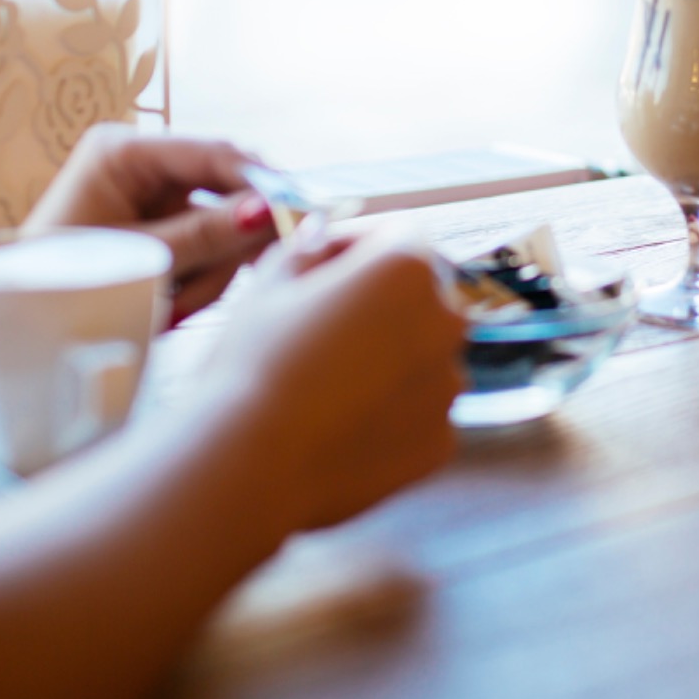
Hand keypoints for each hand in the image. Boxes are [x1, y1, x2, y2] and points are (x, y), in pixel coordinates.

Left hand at [23, 127, 275, 319]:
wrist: (19, 318)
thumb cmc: (63, 282)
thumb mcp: (138, 259)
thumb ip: (204, 236)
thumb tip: (267, 212)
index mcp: (124, 151)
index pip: (212, 152)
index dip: (260, 179)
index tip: (297, 209)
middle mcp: (144, 163)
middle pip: (225, 185)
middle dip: (232, 238)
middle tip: (251, 272)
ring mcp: (155, 194)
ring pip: (223, 222)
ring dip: (211, 270)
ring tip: (175, 307)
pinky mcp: (163, 224)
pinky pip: (207, 244)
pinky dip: (201, 277)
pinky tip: (175, 302)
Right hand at [206, 233, 465, 531]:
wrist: (251, 465)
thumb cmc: (253, 366)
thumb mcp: (268, 286)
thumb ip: (307, 249)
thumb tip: (321, 233)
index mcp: (407, 266)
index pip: (398, 234)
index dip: (355, 244)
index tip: (321, 264)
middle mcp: (444, 321)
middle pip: (419, 295)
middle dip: (378, 300)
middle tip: (321, 325)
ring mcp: (448, 385)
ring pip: (422, 356)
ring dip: (387, 358)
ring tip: (326, 383)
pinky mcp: (441, 441)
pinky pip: (420, 412)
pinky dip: (392, 412)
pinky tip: (341, 423)